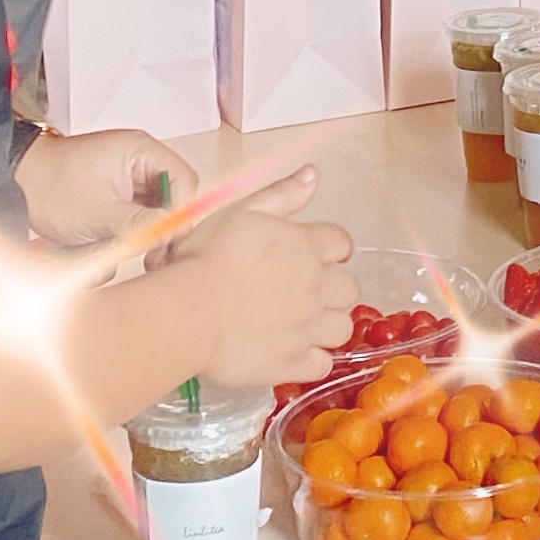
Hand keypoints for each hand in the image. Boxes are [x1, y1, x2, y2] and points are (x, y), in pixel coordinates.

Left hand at [17, 129, 192, 247]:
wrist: (14, 186)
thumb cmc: (51, 186)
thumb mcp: (100, 212)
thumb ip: (141, 223)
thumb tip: (172, 234)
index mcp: (140, 152)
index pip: (183, 180)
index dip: (182, 212)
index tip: (170, 240)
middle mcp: (137, 163)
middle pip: (170, 199)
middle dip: (159, 231)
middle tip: (151, 258)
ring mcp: (125, 181)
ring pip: (150, 214)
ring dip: (135, 237)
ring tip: (118, 254)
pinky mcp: (112, 198)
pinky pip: (130, 220)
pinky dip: (119, 237)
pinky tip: (101, 248)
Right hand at [173, 174, 356, 394]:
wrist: (190, 311)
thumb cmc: (208, 258)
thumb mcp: (242, 212)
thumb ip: (282, 195)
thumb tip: (313, 175)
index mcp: (306, 246)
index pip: (341, 243)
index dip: (330, 248)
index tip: (312, 255)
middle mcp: (317, 286)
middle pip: (349, 288)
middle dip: (333, 289)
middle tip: (306, 292)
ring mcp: (308, 328)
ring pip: (342, 328)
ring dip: (328, 324)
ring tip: (301, 324)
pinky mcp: (293, 363)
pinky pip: (322, 365)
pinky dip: (312, 360)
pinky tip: (292, 354)